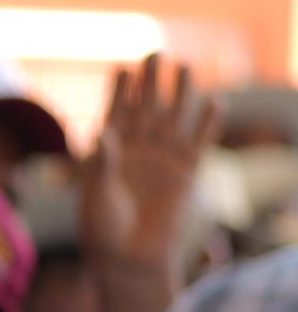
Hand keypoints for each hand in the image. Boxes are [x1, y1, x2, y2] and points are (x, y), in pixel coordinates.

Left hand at [79, 53, 221, 285]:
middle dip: (150, 82)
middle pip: (146, 109)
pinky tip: (214, 103)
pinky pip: (197, 144)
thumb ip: (102, 164)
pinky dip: (206, 125)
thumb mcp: (96, 195)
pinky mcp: (185, 174)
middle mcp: (137, 152)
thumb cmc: (102, 228)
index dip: (120, 91)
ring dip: (179, 95)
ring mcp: (162, 160)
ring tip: (184, 67)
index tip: (123, 67)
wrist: (127, 258)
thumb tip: (104, 131)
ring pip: (173, 120)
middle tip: (155, 52)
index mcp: (109, 153)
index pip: (116, 114)